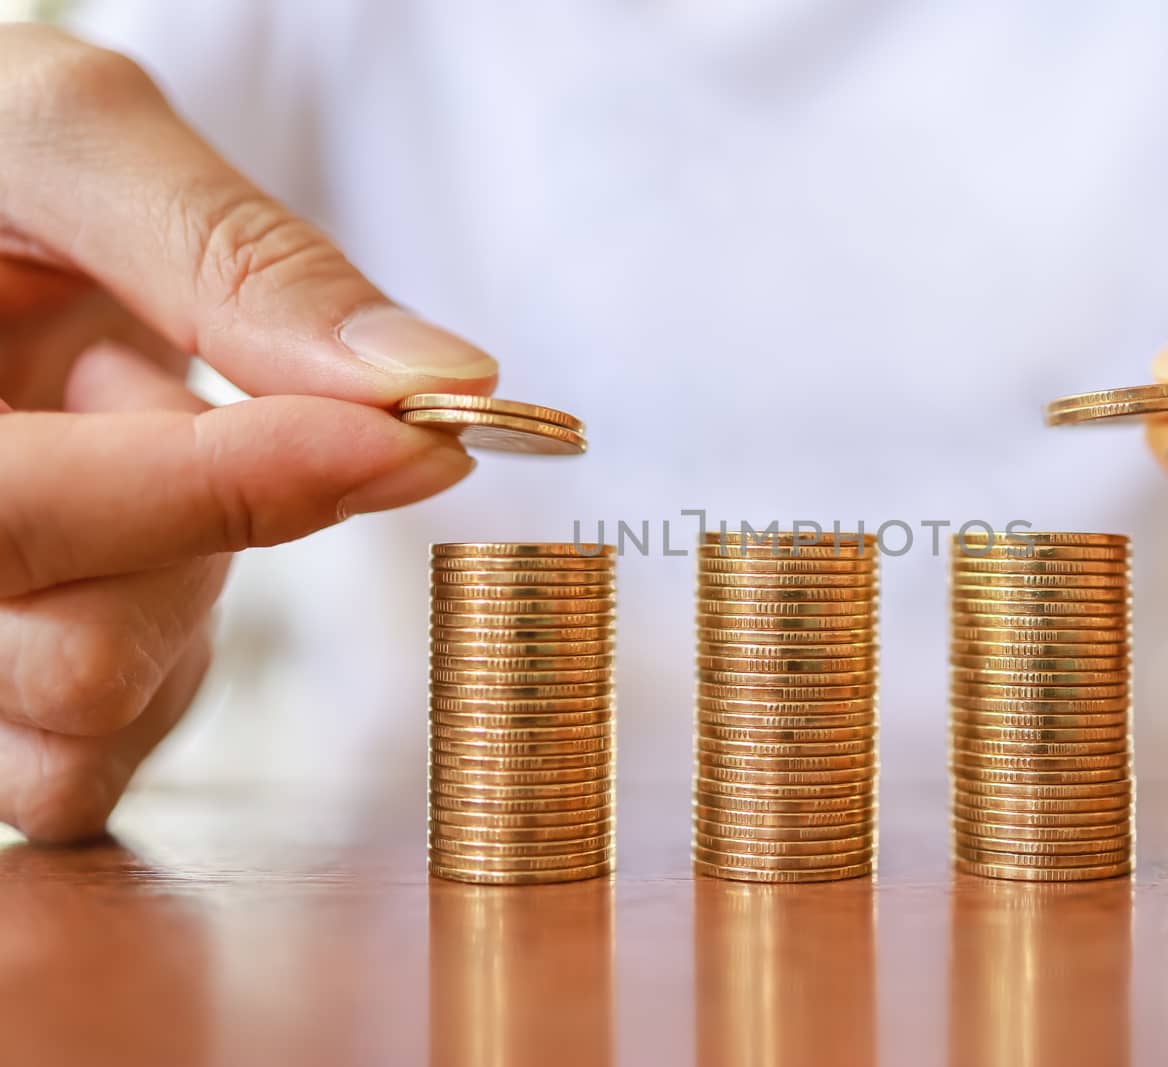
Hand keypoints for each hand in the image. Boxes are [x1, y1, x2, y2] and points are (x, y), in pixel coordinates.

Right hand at [0, 26, 499, 840]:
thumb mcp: (68, 143)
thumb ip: (231, 254)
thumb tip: (437, 379)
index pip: (14, 516)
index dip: (229, 486)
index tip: (416, 437)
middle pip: (75, 660)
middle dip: (202, 530)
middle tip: (160, 388)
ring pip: (93, 720)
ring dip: (178, 583)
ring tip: (111, 445)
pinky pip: (93, 761)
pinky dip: (161, 657)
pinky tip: (128, 542)